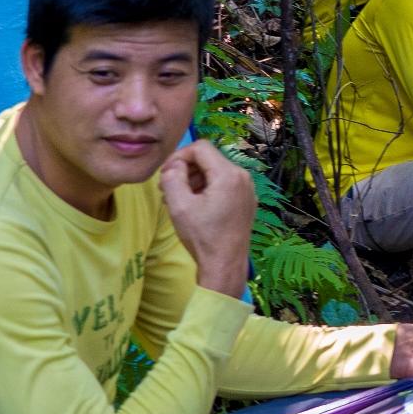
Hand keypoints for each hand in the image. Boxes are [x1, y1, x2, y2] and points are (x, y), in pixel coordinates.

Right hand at [159, 140, 256, 296]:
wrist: (225, 266)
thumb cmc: (202, 237)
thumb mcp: (179, 205)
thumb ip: (172, 177)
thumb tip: (174, 164)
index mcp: (229, 174)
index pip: (200, 147)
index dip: (178, 156)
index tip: (165, 174)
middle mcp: (243, 177)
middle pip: (208, 159)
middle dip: (185, 170)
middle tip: (167, 189)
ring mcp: (247, 190)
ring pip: (215, 172)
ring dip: (194, 181)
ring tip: (176, 200)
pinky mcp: (246, 202)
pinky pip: (223, 185)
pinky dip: (206, 190)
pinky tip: (193, 207)